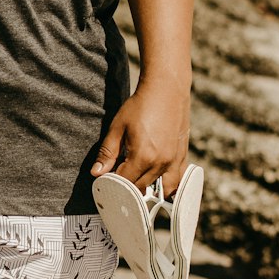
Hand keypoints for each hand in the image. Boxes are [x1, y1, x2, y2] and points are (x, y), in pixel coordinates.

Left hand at [90, 73, 190, 196]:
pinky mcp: (182, 156)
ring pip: (159, 188)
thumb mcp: (118, 127)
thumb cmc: (140, 106)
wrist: (166, 90)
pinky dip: (167, 185)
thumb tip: (96, 172)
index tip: (106, 178)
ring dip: (146, 186)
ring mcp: (173, 161)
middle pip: (140, 187)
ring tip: (136, 176)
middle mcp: (160, 163)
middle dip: (128, 185)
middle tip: (118, 174)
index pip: (125, 182)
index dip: (113, 182)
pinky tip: (157, 180)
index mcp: (142, 157)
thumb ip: (107, 152)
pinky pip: (176, 180)